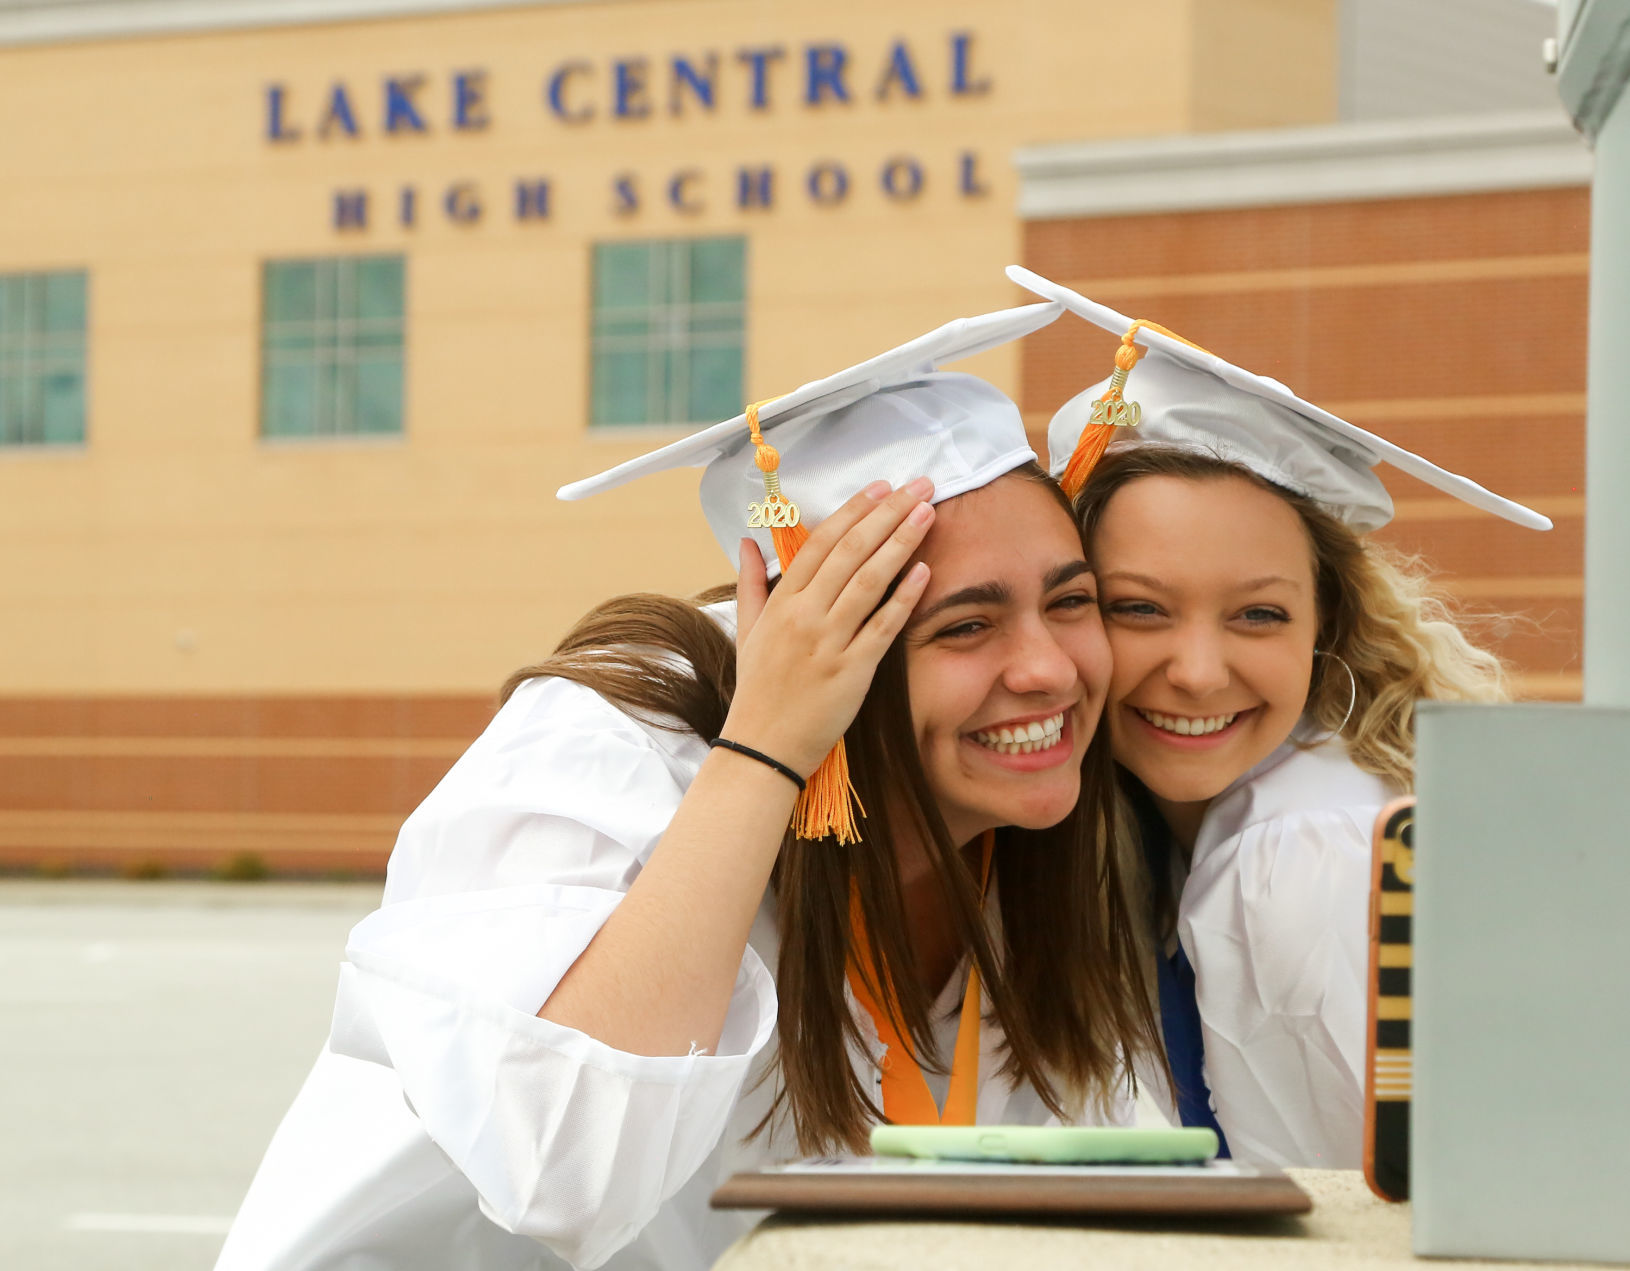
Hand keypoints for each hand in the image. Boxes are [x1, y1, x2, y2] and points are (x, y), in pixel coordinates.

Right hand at [724, 478, 935, 776]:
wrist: (762, 748)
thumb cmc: (758, 690)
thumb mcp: (746, 633)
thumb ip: (751, 584)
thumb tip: (747, 542)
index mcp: (781, 603)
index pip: (821, 543)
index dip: (854, 511)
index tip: (880, 487)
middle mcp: (805, 616)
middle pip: (851, 551)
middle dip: (887, 513)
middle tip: (918, 486)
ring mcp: (829, 642)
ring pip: (870, 580)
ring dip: (902, 542)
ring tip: (927, 514)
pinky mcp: (852, 671)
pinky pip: (883, 627)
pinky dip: (904, 597)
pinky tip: (925, 571)